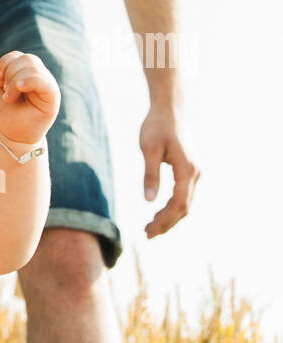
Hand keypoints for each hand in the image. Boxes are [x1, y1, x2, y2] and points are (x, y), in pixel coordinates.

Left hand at [0, 52, 60, 146]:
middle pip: (26, 59)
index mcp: (25, 72)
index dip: (4, 63)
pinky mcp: (53, 97)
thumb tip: (3, 68)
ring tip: (10, 98)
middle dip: (10, 73)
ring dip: (15, 81)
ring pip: (33, 67)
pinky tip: (19, 88)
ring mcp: (47, 85)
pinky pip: (44, 81)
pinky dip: (30, 80)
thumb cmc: (4, 112)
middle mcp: (39, 76)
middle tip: (5, 92)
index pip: (17, 56)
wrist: (10, 135)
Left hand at [140, 105, 199, 238]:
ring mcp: (194, 172)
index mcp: (187, 170)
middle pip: (184, 208)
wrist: (170, 109)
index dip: (165, 220)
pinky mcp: (190, 170)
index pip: (178, 204)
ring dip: (169, 217)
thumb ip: (150, 175)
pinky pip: (184, 195)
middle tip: (146, 234)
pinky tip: (159, 212)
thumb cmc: (157, 126)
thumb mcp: (149, 149)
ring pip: (185, 203)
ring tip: (150, 227)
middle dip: (166, 223)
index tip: (149, 230)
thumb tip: (149, 201)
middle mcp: (195, 173)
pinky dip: (172, 207)